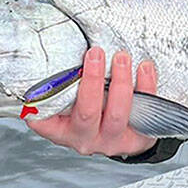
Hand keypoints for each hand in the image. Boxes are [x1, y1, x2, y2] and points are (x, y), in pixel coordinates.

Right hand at [26, 47, 158, 157]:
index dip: (40, 102)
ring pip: (116, 114)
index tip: (44, 76)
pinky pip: (144, 115)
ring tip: (122, 57)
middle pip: (87, 113)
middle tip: (96, 53)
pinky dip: (147, 88)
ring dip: (120, 82)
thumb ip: (61, 82)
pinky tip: (145, 68)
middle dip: (92, 80)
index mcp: (61, 130)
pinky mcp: (137, 140)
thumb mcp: (70, 98)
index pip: (42, 119)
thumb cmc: (91, 107)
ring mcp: (112, 141)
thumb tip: (48, 46)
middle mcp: (85, 138)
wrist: (125, 130)